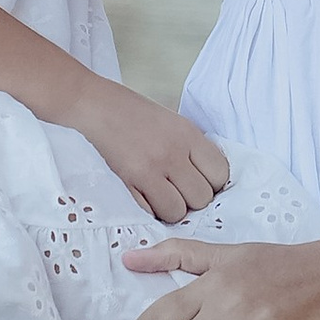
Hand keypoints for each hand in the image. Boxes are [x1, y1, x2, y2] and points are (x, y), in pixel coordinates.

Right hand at [74, 80, 231, 226]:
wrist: (99, 106)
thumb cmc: (137, 114)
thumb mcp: (176, 124)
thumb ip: (194, 149)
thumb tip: (210, 180)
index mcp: (189, 135)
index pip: (221, 174)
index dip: (213, 182)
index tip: (201, 181)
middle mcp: (173, 152)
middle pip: (202, 198)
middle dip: (193, 199)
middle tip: (180, 190)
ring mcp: (151, 169)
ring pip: (178, 212)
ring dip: (172, 209)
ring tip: (163, 196)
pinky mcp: (130, 181)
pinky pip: (152, 212)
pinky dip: (151, 210)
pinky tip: (146, 196)